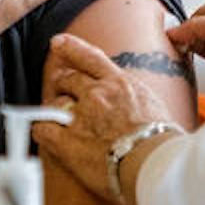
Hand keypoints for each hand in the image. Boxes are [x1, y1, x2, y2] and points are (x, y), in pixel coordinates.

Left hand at [33, 34, 178, 204]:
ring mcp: (80, 116)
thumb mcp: (154, 105)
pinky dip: (42, 129)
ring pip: (55, 103)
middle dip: (63, 84)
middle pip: (68, 79)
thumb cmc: (162, 141)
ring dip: (55, 109)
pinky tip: (44, 133)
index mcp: (119, 83)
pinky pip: (43, 129)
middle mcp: (96, 94)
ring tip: (57, 119)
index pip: (90, 57)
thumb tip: (131, 102)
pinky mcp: (67, 141)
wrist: (154, 162)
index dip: (71, 47)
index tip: (57, 42)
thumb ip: (134, 98)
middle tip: (62, 91)